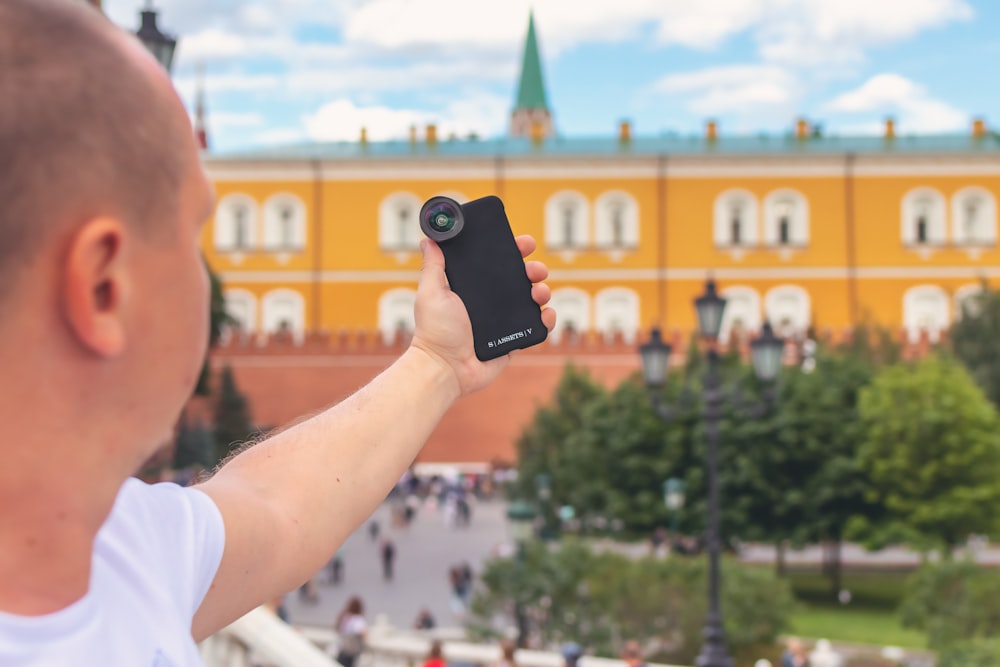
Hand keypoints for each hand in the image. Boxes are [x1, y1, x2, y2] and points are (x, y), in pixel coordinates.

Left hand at [410, 235, 555, 395]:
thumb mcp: (431, 292)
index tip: (523, 244)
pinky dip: (547, 319)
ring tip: (539, 293)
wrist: (446, 368)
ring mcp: (503, 321)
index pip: (495, 262)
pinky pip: (536, 326)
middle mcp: (489, 302)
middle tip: (536, 269)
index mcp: (472, 287)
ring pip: (532, 299)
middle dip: (534, 269)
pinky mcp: (513, 339)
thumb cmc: (435, 332)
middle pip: (519, 278)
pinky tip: (547, 314)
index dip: (512, 251)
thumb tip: (429, 238)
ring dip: (543, 291)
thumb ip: (433, 266)